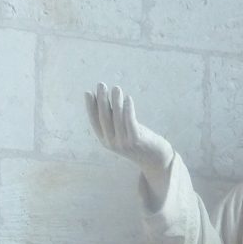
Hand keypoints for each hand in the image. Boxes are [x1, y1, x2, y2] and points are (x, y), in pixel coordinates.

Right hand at [85, 83, 173, 201]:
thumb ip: (112, 118)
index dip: (90, 107)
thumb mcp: (121, 130)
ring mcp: (124, 143)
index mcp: (105, 140)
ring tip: (116, 88)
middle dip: (102, 100)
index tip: (88, 92)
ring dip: (116, 102)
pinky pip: (130, 122)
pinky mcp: (136, 141)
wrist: (154, 158)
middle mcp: (112, 143)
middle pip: (104, 118)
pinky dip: (128, 109)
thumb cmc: (137, 140)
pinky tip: (128, 98)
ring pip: (117, 119)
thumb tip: (101, 97)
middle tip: (101, 85)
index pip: (95, 121)